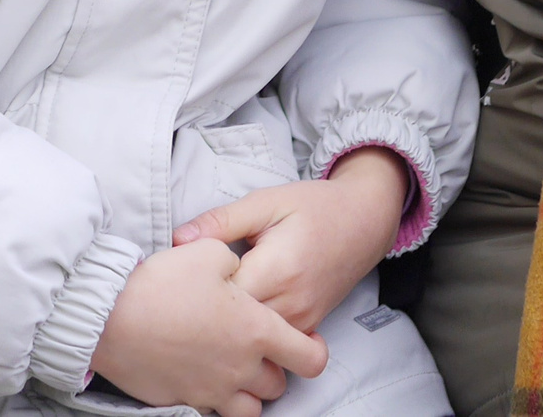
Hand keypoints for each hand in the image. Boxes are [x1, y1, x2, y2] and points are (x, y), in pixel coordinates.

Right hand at [90, 237, 327, 416]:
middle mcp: (239, 367)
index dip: (315, 352)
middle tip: (260, 349)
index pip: (309, 358)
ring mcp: (211, 389)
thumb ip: (233, 260)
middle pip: (278, 386)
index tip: (307, 342)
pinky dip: (215, 398)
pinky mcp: (182, 400)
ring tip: (237, 371)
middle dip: (275, 369)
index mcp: (256, 330)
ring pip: (250, 410)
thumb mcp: (208, 252)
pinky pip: (211, 410)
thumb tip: (236, 269)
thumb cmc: (163, 283)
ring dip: (250, 393)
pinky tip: (203, 375)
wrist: (111, 317)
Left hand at [174, 148, 411, 334]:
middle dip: (209, 310)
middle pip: (234, 325)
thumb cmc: (314, 207)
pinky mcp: (307, 327)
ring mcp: (301, 320)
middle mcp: (291, 303)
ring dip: (230, 323)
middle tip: (193, 289)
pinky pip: (271, 340)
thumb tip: (178, 240)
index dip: (198, 288)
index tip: (186, 274)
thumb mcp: (266, 202)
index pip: (221, 297)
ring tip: (217, 297)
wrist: (364, 221)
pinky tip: (241, 308)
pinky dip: (252, 329)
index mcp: (277, 269)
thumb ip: (222, 221)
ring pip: (251, 338)